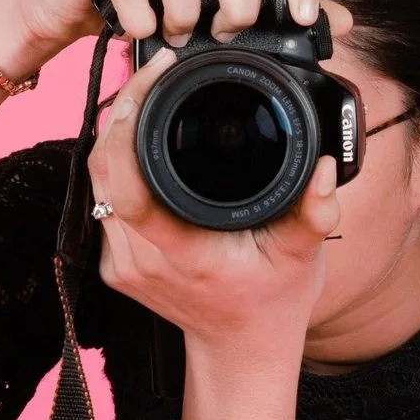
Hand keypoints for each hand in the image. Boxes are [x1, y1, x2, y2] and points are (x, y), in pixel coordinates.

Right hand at [0, 0, 328, 80]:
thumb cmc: (147, 2)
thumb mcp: (214, 8)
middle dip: (241, 0)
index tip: (300, 16)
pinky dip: (141, 11)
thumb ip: (274, 9)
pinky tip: (143, 32)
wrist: (68, 4)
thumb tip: (342, 21)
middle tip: (227, 35)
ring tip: (178, 37)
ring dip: (186, 10)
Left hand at [88, 48, 342, 360]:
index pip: (128, 185)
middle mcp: (139, 259)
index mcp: (181, 255)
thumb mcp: (302, 256)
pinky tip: (140, 133)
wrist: (242, 349)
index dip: (129, 123)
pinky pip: (102, 197)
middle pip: (103, 169)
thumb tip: (324, 170)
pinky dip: (117, 159)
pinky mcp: (113, 261)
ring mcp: (120, 262)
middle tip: (156, 70)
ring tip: (149, 90)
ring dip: (115, 130)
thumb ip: (315, 213)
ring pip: (95, 180)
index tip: (156, 77)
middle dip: (122, 109)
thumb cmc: (272, 301)